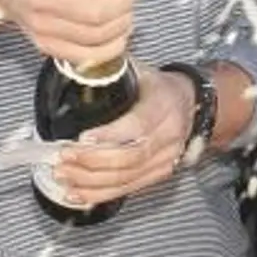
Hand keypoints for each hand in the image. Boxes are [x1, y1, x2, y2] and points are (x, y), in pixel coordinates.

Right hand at [0, 0, 139, 67]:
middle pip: (93, 12)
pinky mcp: (46, 45)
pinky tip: (120, 33)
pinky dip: (110, 48)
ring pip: (93, 35)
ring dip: (120, 25)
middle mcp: (37, 0)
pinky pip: (85, 55)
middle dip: (123, 4)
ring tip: (127, 10)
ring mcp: (40, 27)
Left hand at [50, 63, 193, 205]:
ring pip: (126, 178)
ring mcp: (165, 160)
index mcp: (163, 107)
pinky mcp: (158, 175)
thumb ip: (113, 71)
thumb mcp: (142, 72)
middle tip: (63, 158)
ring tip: (63, 176)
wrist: (193, 106)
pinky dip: (99, 195)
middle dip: (91, 162)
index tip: (82, 138)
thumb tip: (79, 61)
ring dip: (90, 182)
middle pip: (129, 158)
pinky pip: (127, 190)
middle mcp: (167, 137)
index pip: (137, 125)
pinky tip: (76, 194)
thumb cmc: (161, 88)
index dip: (110, 135)